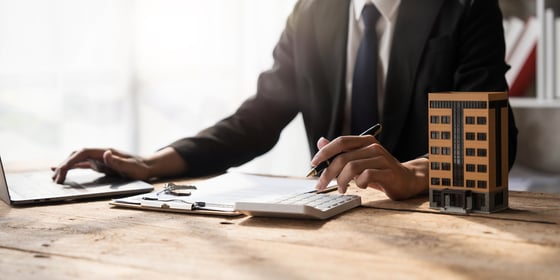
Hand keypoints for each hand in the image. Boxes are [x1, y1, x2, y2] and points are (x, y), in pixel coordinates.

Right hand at [51, 148, 151, 183]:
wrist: (146, 167)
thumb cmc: (140, 168)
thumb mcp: (131, 166)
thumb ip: (118, 161)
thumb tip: (106, 153)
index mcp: (105, 152)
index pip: (83, 152)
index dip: (71, 160)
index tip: (62, 170)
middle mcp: (100, 153)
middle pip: (77, 155)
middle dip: (64, 165)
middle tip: (55, 179)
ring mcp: (98, 159)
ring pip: (77, 160)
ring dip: (65, 167)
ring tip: (54, 178)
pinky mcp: (99, 165)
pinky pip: (81, 165)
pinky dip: (71, 167)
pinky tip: (61, 171)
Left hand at [312, 135, 427, 199]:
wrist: (406, 180)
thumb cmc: (379, 171)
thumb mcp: (358, 160)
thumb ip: (341, 152)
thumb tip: (321, 141)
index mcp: (365, 141)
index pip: (341, 141)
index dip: (325, 152)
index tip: (313, 163)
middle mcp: (373, 147)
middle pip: (343, 158)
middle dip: (328, 173)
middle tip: (321, 185)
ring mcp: (382, 159)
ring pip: (352, 167)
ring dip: (342, 181)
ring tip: (342, 189)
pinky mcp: (388, 172)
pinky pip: (366, 176)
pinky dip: (359, 184)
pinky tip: (362, 187)